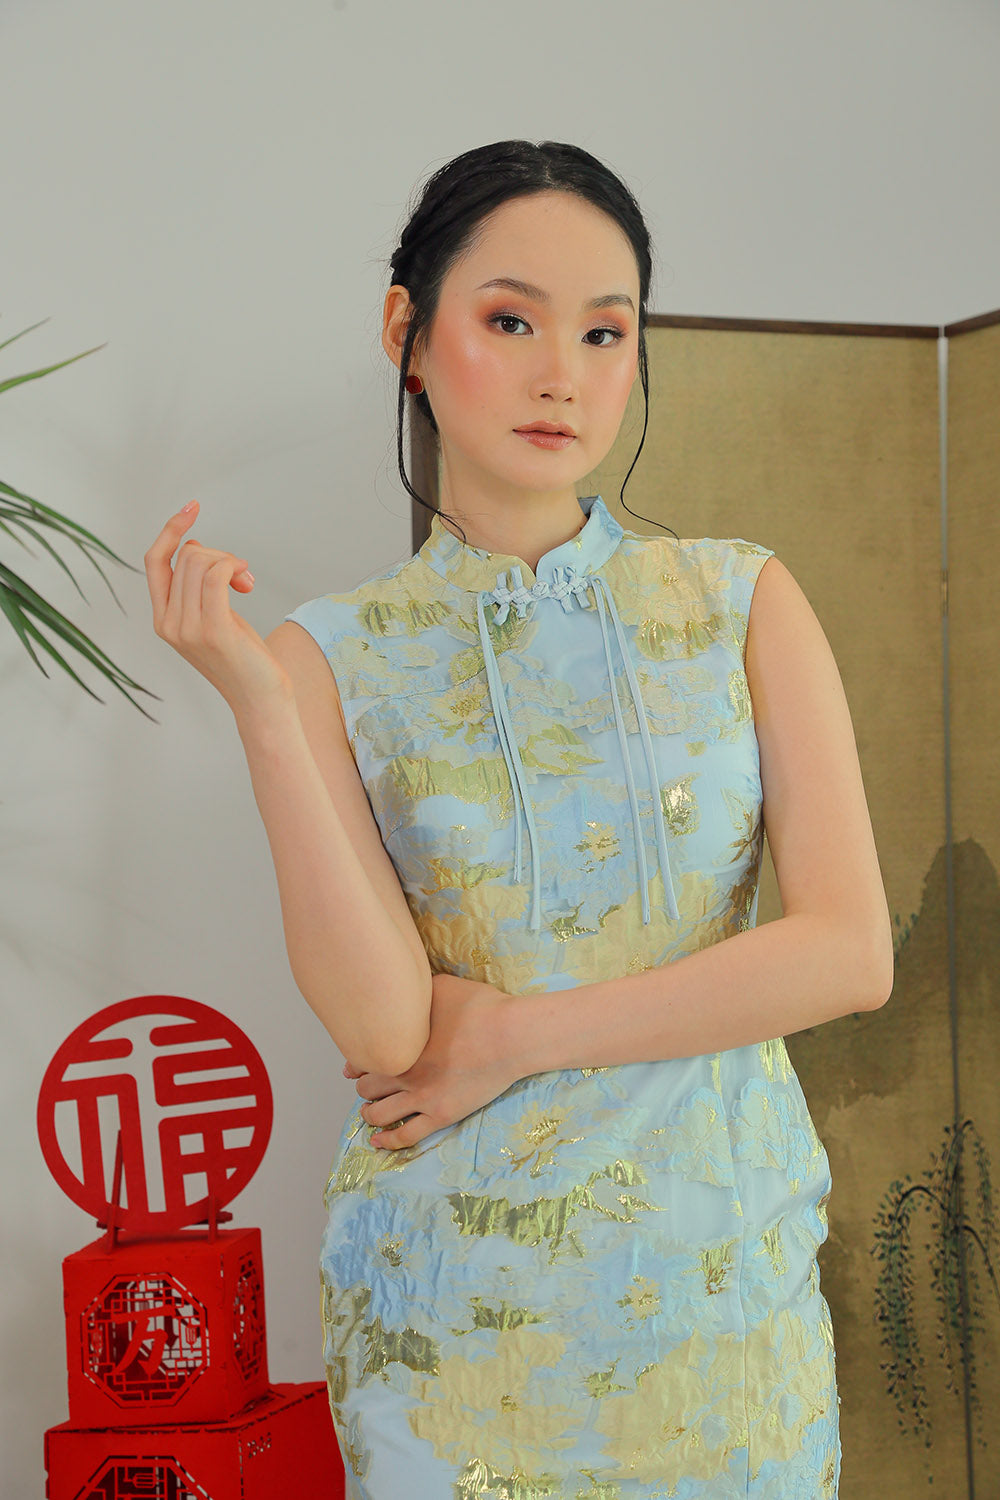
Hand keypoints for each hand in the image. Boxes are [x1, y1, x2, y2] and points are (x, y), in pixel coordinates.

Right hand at [144, 500, 291, 714]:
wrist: (261, 701)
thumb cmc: (244, 659)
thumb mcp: (213, 618)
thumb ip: (197, 588)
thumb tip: (193, 549)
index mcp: (163, 619)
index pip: (154, 561)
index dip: (170, 530)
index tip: (192, 508)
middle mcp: (168, 623)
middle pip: (186, 556)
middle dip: (219, 554)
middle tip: (242, 577)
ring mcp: (188, 628)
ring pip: (201, 561)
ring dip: (230, 561)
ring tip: (246, 583)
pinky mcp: (213, 630)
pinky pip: (217, 574)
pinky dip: (234, 566)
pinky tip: (246, 582)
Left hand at [343, 973, 518, 1149]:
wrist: (510, 1034)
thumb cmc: (480, 1007)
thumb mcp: (442, 986)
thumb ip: (417, 992)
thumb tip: (407, 989)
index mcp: (400, 1043)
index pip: (363, 1058)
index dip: (356, 1062)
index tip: (355, 1065)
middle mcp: (404, 1073)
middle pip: (366, 1087)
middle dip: (364, 1086)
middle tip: (368, 1084)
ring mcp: (422, 1097)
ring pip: (379, 1114)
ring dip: (369, 1113)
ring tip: (370, 1111)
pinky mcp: (442, 1115)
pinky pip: (406, 1136)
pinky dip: (388, 1141)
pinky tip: (378, 1142)